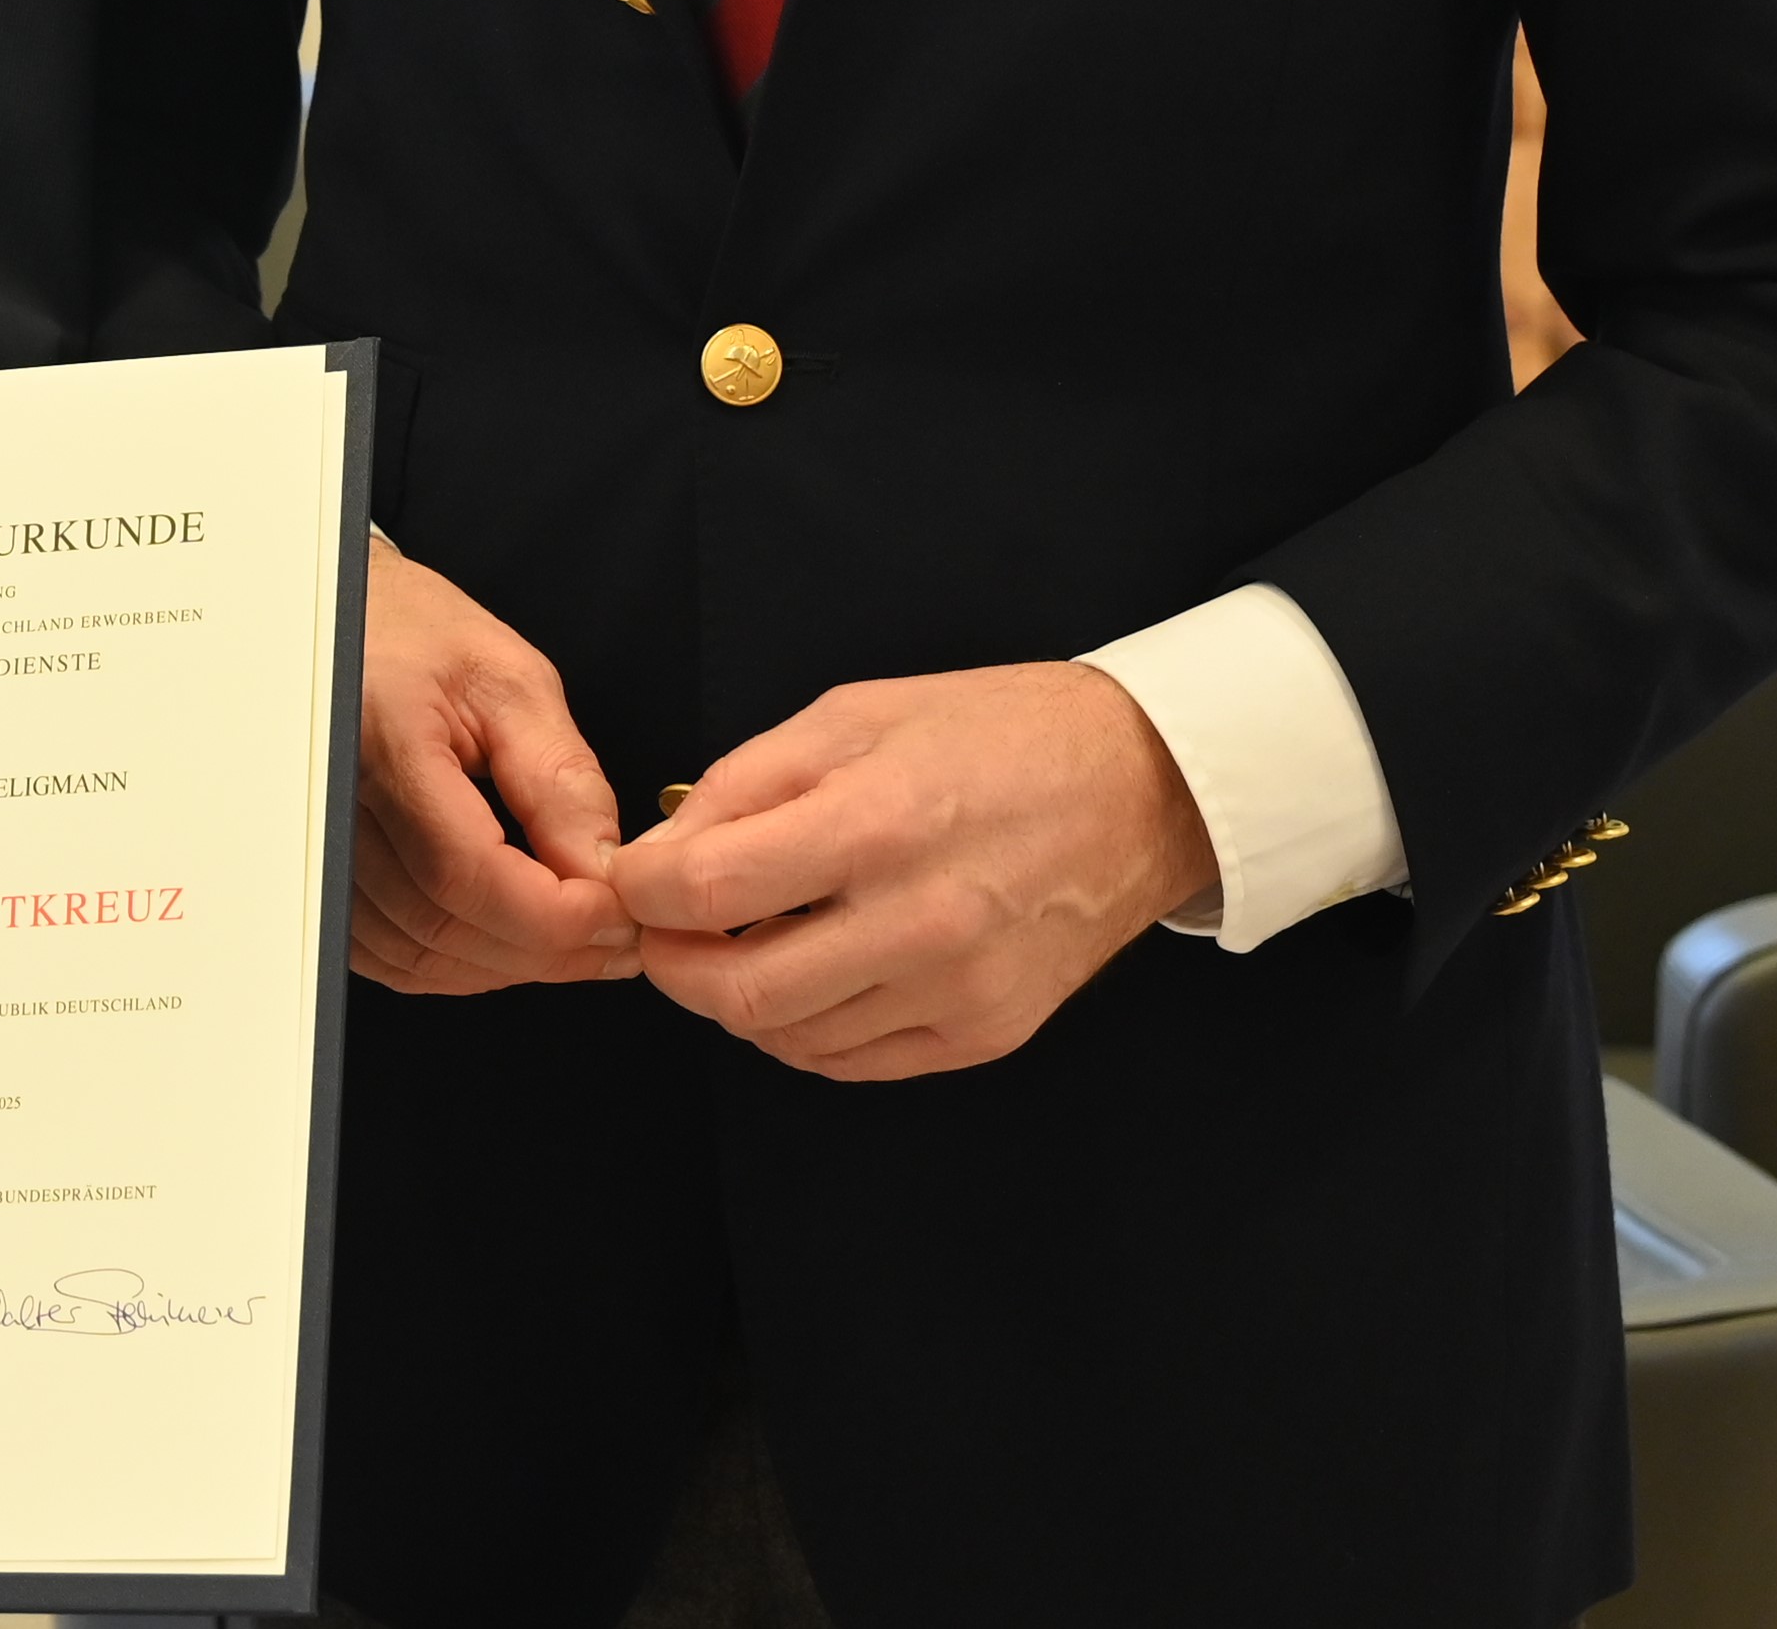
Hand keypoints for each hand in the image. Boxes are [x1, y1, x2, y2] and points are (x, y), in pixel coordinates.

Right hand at [349, 532, 637, 991]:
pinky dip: (462, 967)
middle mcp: (333, 808)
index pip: (464, 872)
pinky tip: (512, 941)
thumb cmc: (414, 635)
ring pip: (419, 958)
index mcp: (381, 740)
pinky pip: (391, 958)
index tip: (620, 915)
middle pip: (444, 928)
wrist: (336, 630)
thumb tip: (605, 873)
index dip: (552, 916)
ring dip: (509, 967)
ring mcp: (320, 853)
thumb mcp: (510, 680)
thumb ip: (560, 780)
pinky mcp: (325, 881)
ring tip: (578, 940)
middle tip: (619, 938)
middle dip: (548, 951)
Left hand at [607, 661, 1215, 1079]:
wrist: (1139, 786)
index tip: (637, 880)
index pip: (709, 889)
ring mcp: (957, 990)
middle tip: (665, 933)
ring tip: (741, 942)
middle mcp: (919, 921)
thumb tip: (663, 853)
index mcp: (879, 822)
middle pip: (740, 991)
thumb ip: (745, 784)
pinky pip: (854, 1060)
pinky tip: (808, 974)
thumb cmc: (990, 733)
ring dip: (737, 1000)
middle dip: (674, 966)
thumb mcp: (852, 716)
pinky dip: (805, 1028)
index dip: (644, 891)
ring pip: (791, 1038)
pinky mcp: (985, 1033)